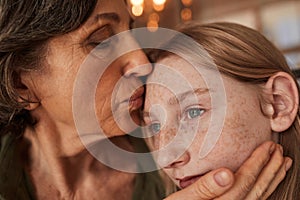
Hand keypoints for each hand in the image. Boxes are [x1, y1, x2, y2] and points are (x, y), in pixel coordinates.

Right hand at [165, 141, 291, 199]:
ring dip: (272, 178)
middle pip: (257, 189)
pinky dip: (265, 189)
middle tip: (279, 150)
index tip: (267, 147)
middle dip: (270, 168)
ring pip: (259, 196)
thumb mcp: (182, 199)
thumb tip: (226, 174)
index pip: (244, 181)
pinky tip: (267, 181)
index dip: (257, 162)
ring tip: (282, 164)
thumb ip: (204, 188)